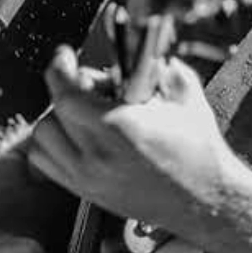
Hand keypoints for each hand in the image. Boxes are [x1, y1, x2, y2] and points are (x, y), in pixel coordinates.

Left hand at [27, 45, 234, 236]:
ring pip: (42, 140)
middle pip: (52, 114)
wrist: (209, 202)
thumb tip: (146, 50)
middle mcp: (97, 157)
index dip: (60, 69)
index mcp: (119, 128)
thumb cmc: (200, 152)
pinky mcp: (88, 194)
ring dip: (56, 119)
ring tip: (81, 112)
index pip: (65, 94)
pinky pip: (47, 164)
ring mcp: (89, 179)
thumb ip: (163, 67)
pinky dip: (52, 145)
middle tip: (90, 85)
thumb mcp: (186, 97)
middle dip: (66, 90)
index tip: (65, 56)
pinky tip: (74, 136)